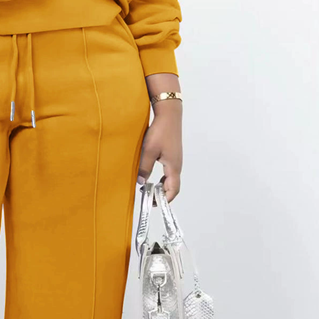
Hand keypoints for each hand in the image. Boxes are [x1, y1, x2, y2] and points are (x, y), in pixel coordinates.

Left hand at [137, 74, 182, 200]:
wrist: (169, 114)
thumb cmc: (160, 131)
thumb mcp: (149, 151)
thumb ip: (144, 168)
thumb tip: (141, 183)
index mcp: (173, 167)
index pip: (173, 190)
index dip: (165, 200)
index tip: (153, 204)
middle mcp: (177, 165)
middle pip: (173, 187)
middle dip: (162, 195)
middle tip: (149, 199)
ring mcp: (176, 160)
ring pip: (171, 179)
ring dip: (162, 187)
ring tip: (148, 189)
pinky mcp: (172, 154)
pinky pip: (169, 172)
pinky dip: (162, 179)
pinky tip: (151, 176)